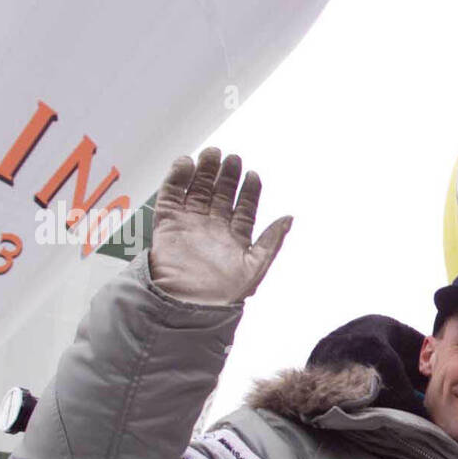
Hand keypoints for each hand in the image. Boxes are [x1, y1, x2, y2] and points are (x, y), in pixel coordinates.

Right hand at [148, 147, 292, 305]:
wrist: (188, 304)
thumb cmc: (223, 293)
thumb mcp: (257, 266)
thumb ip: (272, 240)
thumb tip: (289, 218)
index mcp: (235, 238)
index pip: (245, 208)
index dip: (249, 190)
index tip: (253, 174)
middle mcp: (212, 229)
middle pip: (221, 194)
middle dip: (227, 175)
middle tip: (231, 157)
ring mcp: (190, 224)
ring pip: (198, 190)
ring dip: (205, 172)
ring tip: (212, 154)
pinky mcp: (168, 223)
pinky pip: (171, 195)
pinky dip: (177, 178)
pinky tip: (186, 164)